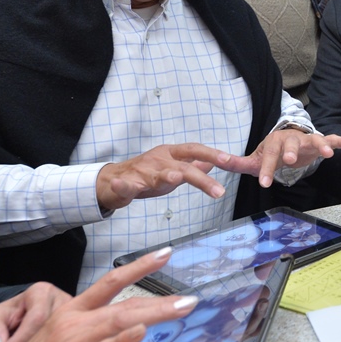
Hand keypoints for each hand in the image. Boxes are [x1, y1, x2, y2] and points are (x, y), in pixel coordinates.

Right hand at [0, 248, 198, 341]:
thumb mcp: (63, 340)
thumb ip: (95, 333)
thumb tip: (126, 332)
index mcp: (72, 311)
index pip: (111, 281)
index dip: (140, 265)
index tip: (164, 254)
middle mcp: (76, 321)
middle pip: (125, 301)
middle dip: (161, 298)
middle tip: (190, 297)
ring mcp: (76, 341)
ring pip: (122, 320)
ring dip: (157, 313)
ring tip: (182, 308)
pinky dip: (124, 340)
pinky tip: (142, 332)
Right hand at [96, 143, 235, 210]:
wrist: (112, 179)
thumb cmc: (147, 173)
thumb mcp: (173, 168)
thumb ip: (193, 165)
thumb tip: (213, 162)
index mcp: (171, 154)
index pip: (194, 150)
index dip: (211, 154)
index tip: (229, 160)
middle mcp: (158, 160)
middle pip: (183, 167)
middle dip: (201, 179)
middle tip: (219, 191)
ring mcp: (142, 171)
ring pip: (157, 174)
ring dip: (166, 175)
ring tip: (176, 177)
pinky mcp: (125, 183)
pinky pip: (125, 185)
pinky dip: (123, 186)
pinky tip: (121, 185)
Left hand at [217, 129, 340, 187]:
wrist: (288, 141)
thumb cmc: (272, 152)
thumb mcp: (255, 158)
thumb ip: (237, 162)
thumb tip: (217, 161)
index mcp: (273, 143)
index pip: (268, 156)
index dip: (267, 169)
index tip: (265, 183)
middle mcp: (290, 139)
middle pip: (290, 144)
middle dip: (290, 152)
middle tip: (289, 161)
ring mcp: (306, 140)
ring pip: (314, 140)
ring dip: (321, 145)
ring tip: (328, 154)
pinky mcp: (319, 143)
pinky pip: (331, 140)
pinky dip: (340, 141)